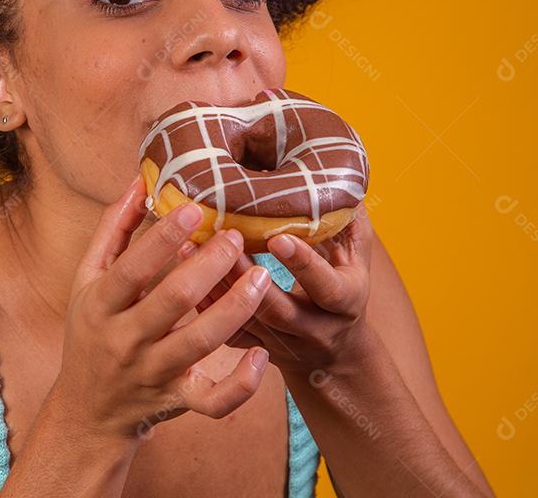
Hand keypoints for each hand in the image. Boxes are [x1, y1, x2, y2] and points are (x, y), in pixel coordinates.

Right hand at [51, 175, 275, 441]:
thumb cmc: (91, 330)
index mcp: (100, 305)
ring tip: (261, 275)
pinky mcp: (178, 399)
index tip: (194, 209)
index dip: (162, 239)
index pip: (131, 269)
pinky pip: (213, 401)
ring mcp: (153, 372)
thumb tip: (138, 181)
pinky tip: (262, 355)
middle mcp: (125, 340)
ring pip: (200, 343)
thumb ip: (113, 230)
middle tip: (237, 236)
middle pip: (172, 301)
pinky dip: (241, 385)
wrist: (88, 409)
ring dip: (235, 308)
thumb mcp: (87, 279)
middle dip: (209, 266)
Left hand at [195, 204, 376, 376]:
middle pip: (275, 308)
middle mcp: (312, 328)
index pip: (324, 286)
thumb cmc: (345, 292)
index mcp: (343, 303)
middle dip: (243, 275)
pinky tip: (180, 276)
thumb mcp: (357, 262)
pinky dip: (202, 306)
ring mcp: (281, 344)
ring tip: (188, 246)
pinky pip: (225, 332)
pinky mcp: (254, 349)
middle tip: (220, 237)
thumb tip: (343, 182)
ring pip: (244, 321)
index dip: (302, 263)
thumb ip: (350, 226)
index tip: (276, 237)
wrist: (335, 355)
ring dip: (214, 285)